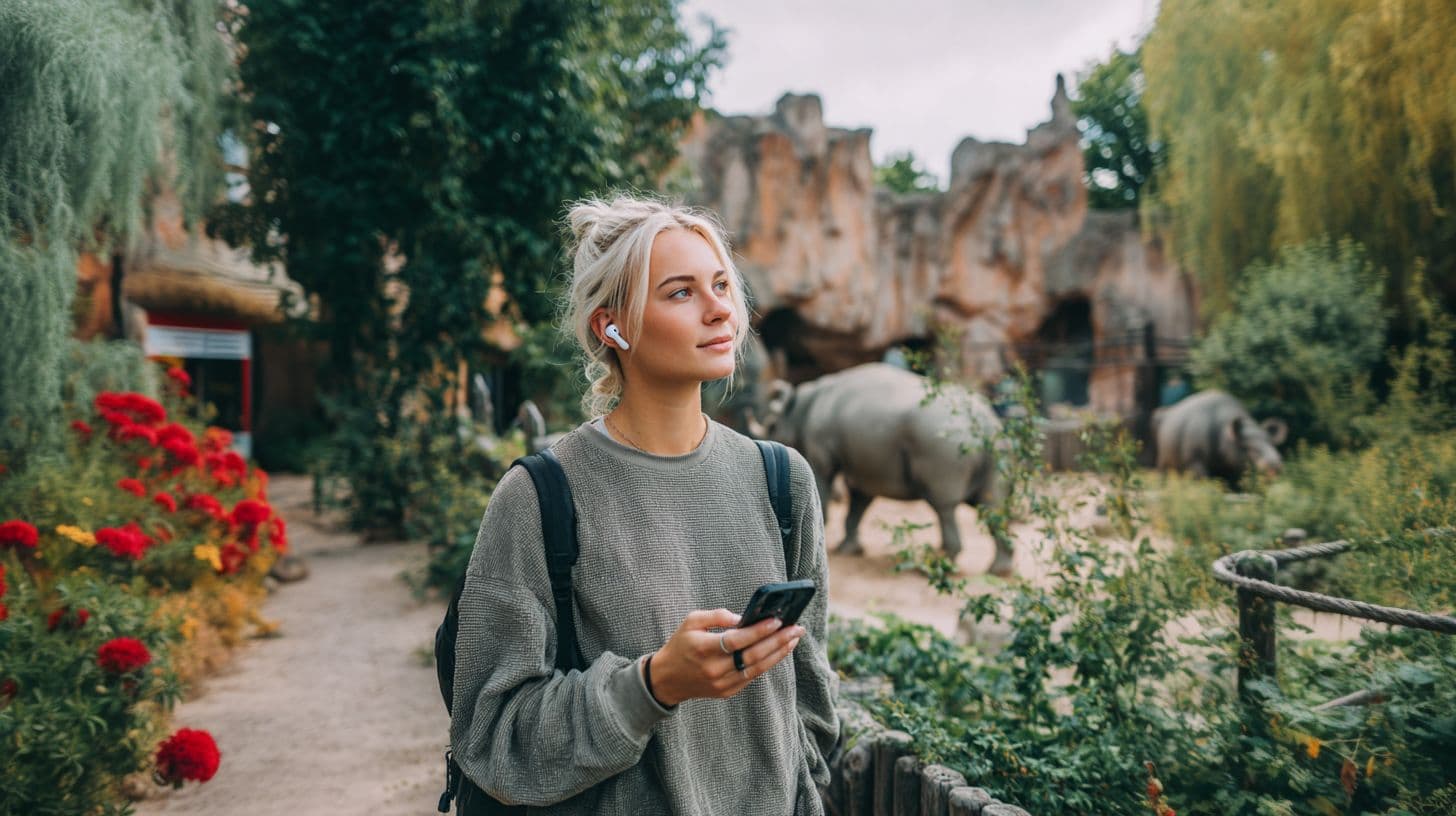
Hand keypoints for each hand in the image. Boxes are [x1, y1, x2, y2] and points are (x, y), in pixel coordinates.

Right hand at [645, 608, 803, 706]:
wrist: (667, 679)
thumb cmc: (681, 645)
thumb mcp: (691, 622)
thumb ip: (716, 616)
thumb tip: (743, 617)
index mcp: (703, 649)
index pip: (737, 640)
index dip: (759, 630)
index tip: (777, 620)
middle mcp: (714, 669)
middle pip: (752, 655)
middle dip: (777, 641)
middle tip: (796, 628)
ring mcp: (722, 683)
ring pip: (757, 668)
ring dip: (778, 653)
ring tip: (793, 639)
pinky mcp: (727, 692)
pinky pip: (752, 676)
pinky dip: (767, 663)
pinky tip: (779, 651)